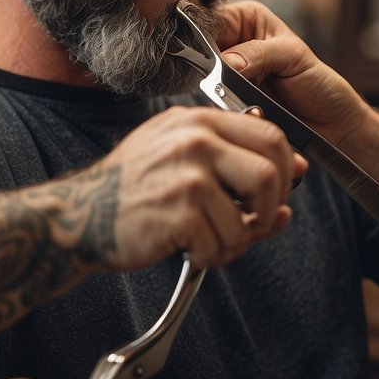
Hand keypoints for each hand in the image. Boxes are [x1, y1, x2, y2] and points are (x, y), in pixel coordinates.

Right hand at [88, 105, 306, 269]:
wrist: (81, 215)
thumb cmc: (131, 187)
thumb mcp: (179, 153)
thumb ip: (234, 155)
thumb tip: (297, 170)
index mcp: (198, 121)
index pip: (271, 134)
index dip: (284, 171)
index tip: (275, 194)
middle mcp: (195, 140)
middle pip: (269, 176)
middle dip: (267, 212)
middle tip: (249, 225)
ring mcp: (187, 174)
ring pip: (246, 220)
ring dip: (233, 243)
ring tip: (207, 243)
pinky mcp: (179, 211)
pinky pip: (220, 245)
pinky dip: (209, 258)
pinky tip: (186, 249)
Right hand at [216, 0, 371, 145]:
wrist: (331, 125)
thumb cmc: (320, 84)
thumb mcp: (293, 56)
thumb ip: (258, 53)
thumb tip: (227, 61)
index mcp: (246, 19)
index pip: (211, 20)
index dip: (205, 37)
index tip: (213, 58)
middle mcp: (233, 43)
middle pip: (202, 51)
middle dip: (213, 69)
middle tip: (232, 83)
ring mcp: (228, 74)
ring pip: (204, 79)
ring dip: (220, 91)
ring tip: (248, 99)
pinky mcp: (228, 100)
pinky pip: (213, 101)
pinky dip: (224, 107)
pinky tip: (242, 109)